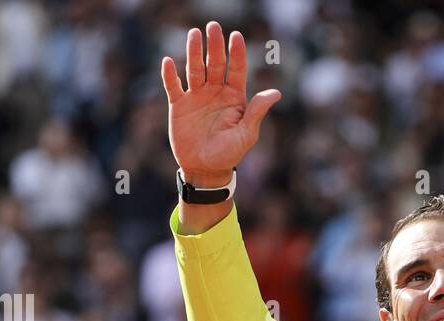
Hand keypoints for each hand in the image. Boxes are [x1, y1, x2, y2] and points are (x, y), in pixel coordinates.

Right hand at [160, 22, 280, 185]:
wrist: (205, 170)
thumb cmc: (229, 154)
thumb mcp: (246, 135)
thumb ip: (256, 113)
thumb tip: (276, 94)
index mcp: (234, 97)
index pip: (237, 69)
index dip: (237, 53)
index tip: (236, 36)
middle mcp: (215, 92)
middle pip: (215, 64)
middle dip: (214, 46)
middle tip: (213, 27)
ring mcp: (196, 96)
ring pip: (194, 69)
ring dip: (193, 52)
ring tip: (193, 34)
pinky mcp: (178, 105)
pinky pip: (173, 86)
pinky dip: (170, 75)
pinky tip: (168, 62)